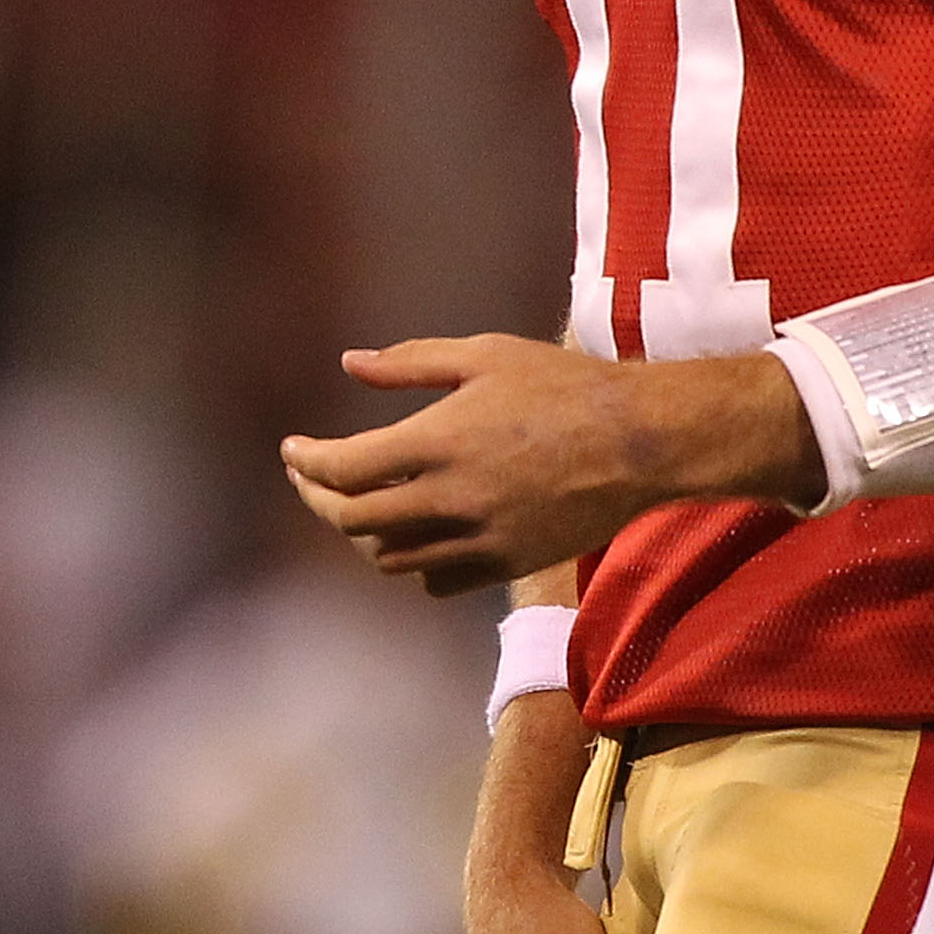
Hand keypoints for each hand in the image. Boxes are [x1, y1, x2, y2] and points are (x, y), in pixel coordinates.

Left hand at [280, 331, 819, 595]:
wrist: (641, 443)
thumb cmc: (564, 385)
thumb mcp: (485, 355)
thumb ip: (411, 362)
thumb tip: (350, 363)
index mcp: (438, 441)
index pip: (342, 470)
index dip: (305, 463)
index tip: (293, 451)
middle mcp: (448, 499)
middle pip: (351, 522)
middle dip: (318, 499)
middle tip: (310, 478)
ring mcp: (476, 540)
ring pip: (387, 557)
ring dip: (362, 532)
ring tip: (360, 503)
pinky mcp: (503, 565)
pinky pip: (434, 579)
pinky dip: (412, 559)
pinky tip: (415, 530)